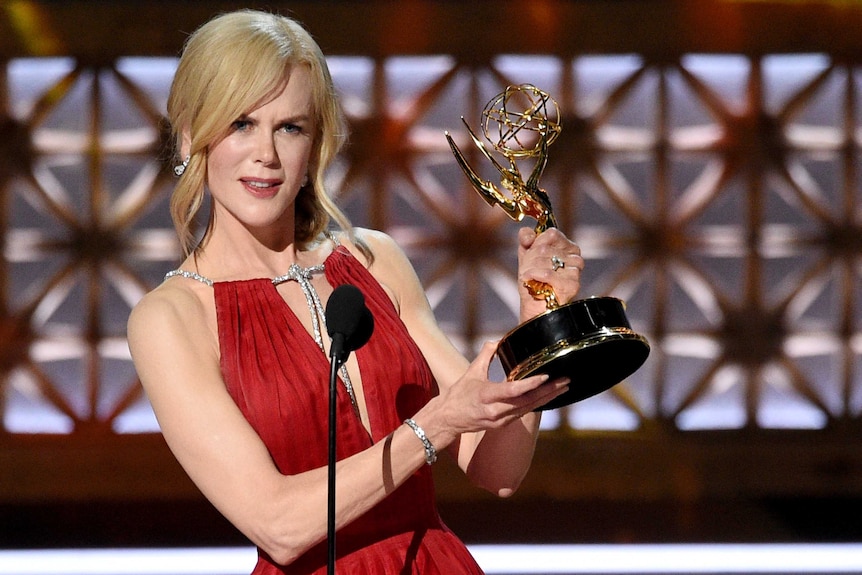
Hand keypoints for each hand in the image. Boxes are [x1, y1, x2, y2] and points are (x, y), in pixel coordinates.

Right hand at [435, 341, 569, 440]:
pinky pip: (524, 413)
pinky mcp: (503, 424)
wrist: (447, 419)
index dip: (530, 384)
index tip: (546, 376)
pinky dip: (537, 404)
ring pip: (529, 409)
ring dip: (547, 398)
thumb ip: (485, 356)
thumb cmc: (458, 394)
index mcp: (486, 395)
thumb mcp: (470, 372)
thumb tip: (495, 341)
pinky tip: (548, 397)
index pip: (513, 390)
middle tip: (566, 381)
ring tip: (563, 387)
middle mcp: (495, 410)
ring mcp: (500, 420)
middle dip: (549, 391)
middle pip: (527, 402)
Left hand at [517, 227, 583, 319]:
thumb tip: (528, 234)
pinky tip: (531, 281)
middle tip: (528, 271)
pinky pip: (547, 273)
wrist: (534, 308)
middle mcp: (575, 258)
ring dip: (529, 269)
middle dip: (530, 259)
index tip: (531, 253)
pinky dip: (533, 276)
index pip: (551, 234)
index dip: (536, 243)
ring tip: (530, 279)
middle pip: (544, 247)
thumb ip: (527, 239)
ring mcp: (575, 272)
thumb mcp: (527, 256)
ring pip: (544, 259)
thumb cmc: (533, 282)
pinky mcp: (572, 285)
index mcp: (568, 248)